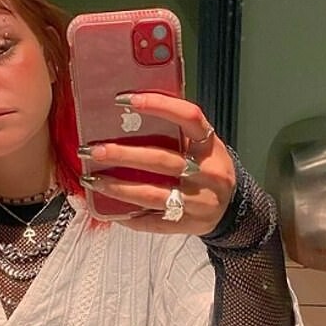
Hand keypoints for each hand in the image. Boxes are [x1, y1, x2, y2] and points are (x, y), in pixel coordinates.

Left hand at [79, 93, 235, 235]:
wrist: (233, 209)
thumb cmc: (207, 169)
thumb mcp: (202, 146)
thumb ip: (176, 132)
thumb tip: (128, 114)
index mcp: (210, 146)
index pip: (188, 117)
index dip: (158, 105)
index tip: (125, 100)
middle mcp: (207, 173)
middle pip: (161, 160)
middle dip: (122, 154)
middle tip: (93, 150)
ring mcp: (198, 202)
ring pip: (152, 194)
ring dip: (118, 187)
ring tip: (92, 179)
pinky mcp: (187, 225)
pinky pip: (152, 222)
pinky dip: (127, 215)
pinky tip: (106, 207)